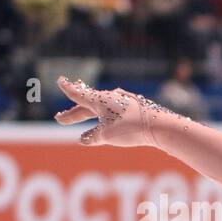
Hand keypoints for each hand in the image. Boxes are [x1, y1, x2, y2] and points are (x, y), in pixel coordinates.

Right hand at [53, 76, 185, 146]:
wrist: (160, 126)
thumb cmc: (131, 128)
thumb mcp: (107, 135)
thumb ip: (93, 137)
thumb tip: (84, 140)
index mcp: (100, 100)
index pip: (78, 93)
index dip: (68, 89)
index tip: (60, 80)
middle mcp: (111, 99)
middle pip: (88, 106)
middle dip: (74, 114)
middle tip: (61, 118)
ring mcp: (124, 104)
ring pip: (101, 110)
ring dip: (90, 117)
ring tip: (80, 125)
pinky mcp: (135, 111)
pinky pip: (114, 115)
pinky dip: (105, 121)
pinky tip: (105, 124)